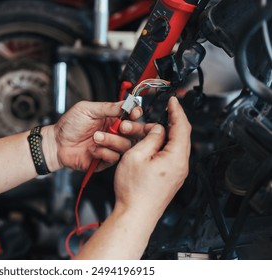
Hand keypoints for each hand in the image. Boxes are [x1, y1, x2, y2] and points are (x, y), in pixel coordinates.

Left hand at [46, 101, 142, 171]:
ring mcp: (110, 147)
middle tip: (122, 126)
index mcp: (111, 119)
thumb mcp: (86, 109)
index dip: (135, 114)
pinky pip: (114, 158)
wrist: (56, 143)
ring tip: (96, 137)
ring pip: (125, 145)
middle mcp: (113, 133)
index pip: (131, 116)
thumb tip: (125, 103)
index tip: (133, 112)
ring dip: (111, 140)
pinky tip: (92, 149)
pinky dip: (103, 152)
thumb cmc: (69, 125)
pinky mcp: (104, 160)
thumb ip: (107, 107)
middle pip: (134, 132)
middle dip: (131, 129)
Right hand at [114, 96, 190, 219]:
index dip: (177, 111)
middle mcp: (181, 166)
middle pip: (181, 136)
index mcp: (175, 157)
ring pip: (175, 146)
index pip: (182, 126)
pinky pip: (171, 156)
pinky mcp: (171, 179)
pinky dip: (163, 146)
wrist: (135, 214)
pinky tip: (152, 145)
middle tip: (160, 113)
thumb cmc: (134, 191)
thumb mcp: (136, 155)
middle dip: (171, 121)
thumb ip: (150, 138)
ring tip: (150, 131)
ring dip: (165, 135)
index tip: (173, 101)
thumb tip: (158, 130)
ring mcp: (177, 173)